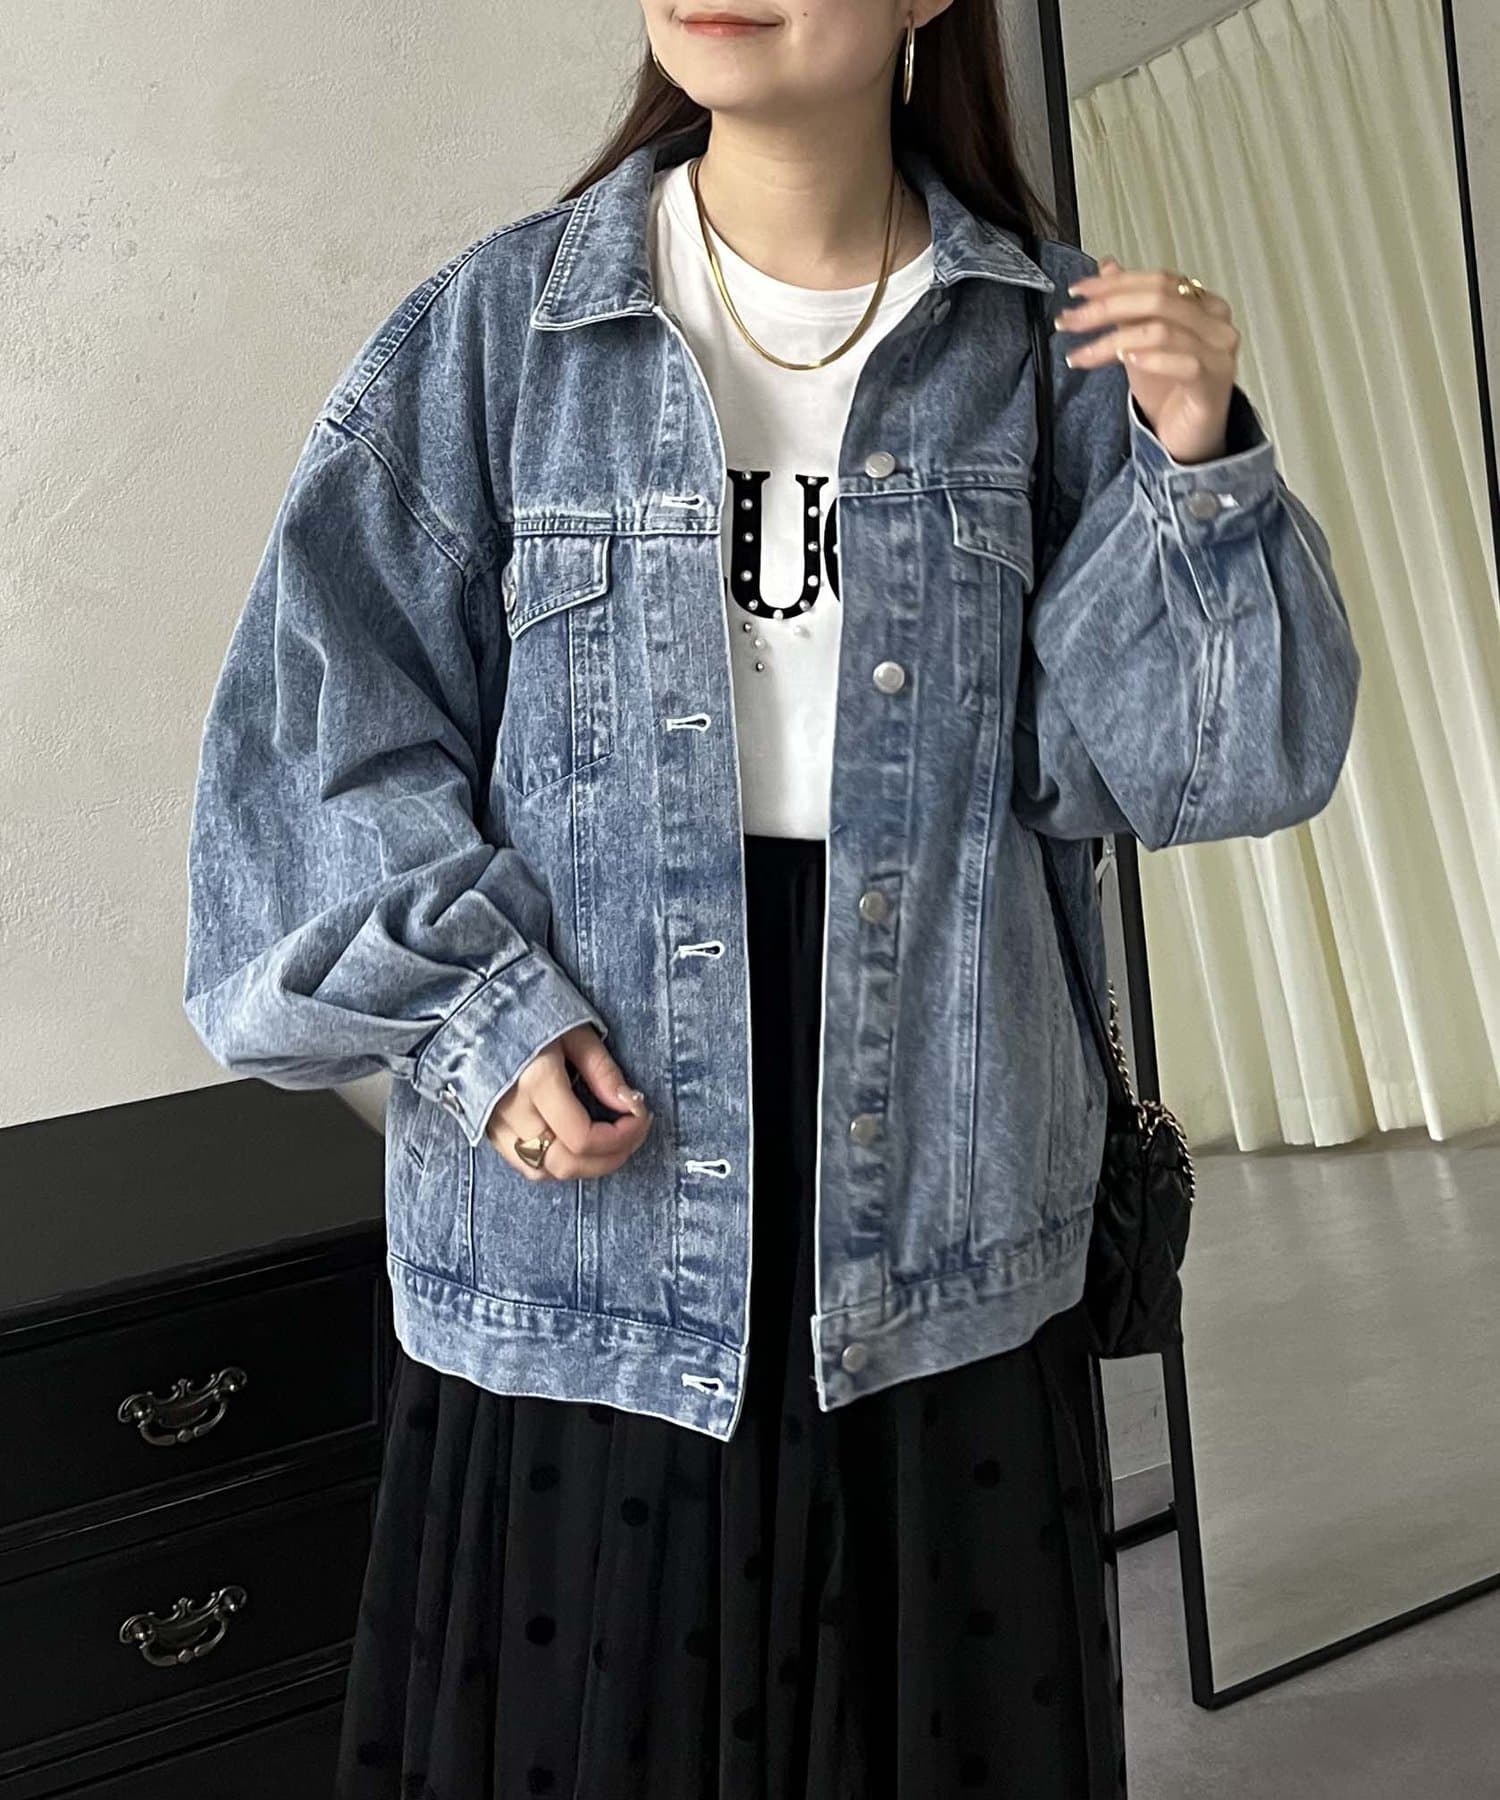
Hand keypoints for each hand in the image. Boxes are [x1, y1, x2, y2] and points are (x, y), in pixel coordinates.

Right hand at [483, 1023, 652, 1182]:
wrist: (472, 1007)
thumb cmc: (527, 1011)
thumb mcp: (574, 1031)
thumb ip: (603, 1071)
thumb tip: (630, 1104)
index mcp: (535, 1082)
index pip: (583, 1137)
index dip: (622, 1137)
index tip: (641, 1115)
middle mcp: (512, 1111)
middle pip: (566, 1164)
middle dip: (609, 1159)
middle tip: (633, 1135)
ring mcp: (495, 1124)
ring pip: (544, 1171)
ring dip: (582, 1166)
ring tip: (607, 1142)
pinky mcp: (488, 1129)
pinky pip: (524, 1163)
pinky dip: (554, 1163)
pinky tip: (575, 1143)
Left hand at [1052, 258, 1240, 464]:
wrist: (1185, 440)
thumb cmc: (1167, 392)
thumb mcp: (1137, 342)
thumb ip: (1127, 306)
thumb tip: (1107, 266)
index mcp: (1202, 304)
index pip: (1158, 280)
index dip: (1115, 283)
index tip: (1077, 291)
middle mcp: (1216, 322)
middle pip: (1158, 299)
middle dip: (1106, 308)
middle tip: (1070, 322)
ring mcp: (1220, 351)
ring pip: (1162, 330)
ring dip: (1113, 340)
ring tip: (1081, 354)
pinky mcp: (1215, 382)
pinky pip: (1185, 362)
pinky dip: (1152, 358)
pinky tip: (1126, 360)